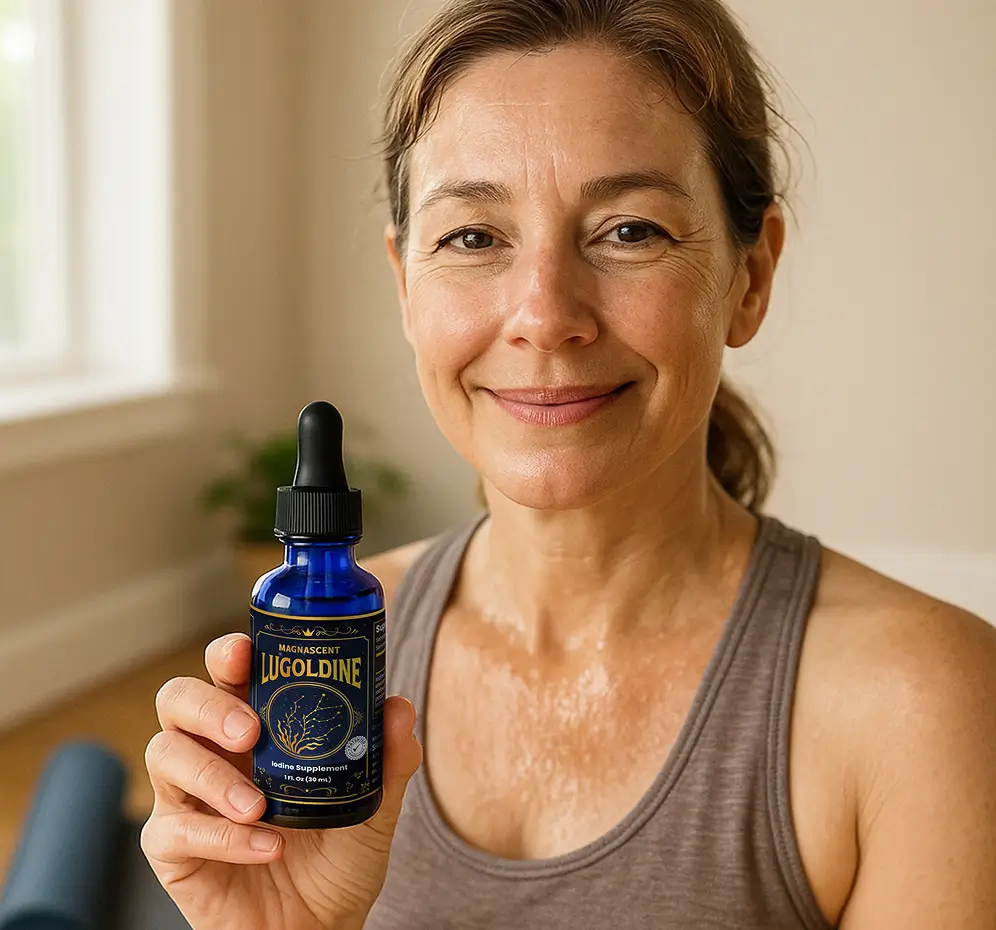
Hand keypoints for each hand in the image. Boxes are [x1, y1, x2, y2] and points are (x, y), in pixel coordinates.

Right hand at [141, 633, 421, 929]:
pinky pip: (174, 828)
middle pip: (177, 698)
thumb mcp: (374, 806)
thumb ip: (388, 760)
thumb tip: (399, 709)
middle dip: (207, 705)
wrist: (321, 929)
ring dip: (210, 774)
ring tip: (258, 804)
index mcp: (258, 725)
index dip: (228, 653)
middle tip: (249, 732)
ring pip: (163, 752)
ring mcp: (189, 796)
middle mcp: (215, 751)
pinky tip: (265, 847)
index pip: (227, 671)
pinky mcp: (174, 848)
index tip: (244, 654)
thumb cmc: (339, 857)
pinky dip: (221, 836)